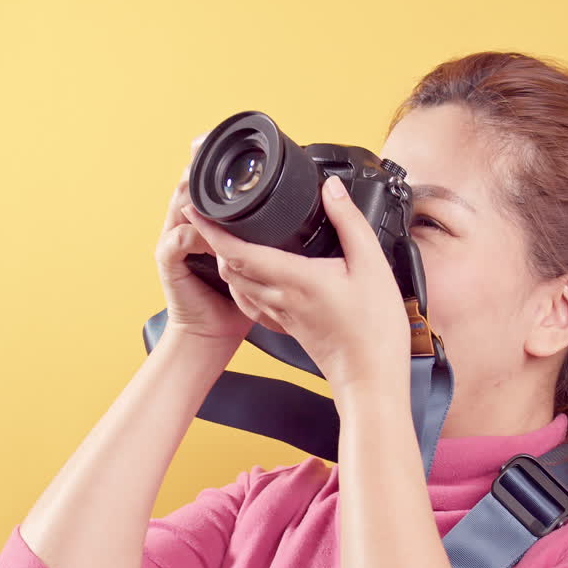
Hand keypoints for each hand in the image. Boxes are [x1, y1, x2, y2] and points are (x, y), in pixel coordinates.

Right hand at [154, 133, 254, 345]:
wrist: (213, 334)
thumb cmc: (239, 301)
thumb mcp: (265, 262)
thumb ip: (275, 233)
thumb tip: (309, 208)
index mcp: (215, 225)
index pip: (211, 185)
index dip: (214, 161)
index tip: (227, 142)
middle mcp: (191, 227)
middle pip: (189, 185)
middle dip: (197, 165)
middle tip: (206, 144)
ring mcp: (176, 242)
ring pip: (178, 205)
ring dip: (190, 192)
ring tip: (207, 180)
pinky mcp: (169, 263)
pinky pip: (175, 243)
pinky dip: (189, 235)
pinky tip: (204, 232)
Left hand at [180, 174, 410, 394]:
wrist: (370, 378)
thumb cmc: (373, 329)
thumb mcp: (371, 265)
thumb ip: (349, 222)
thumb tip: (331, 189)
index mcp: (294, 279)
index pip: (238, 251)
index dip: (212, 229)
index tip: (195, 209)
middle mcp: (279, 297)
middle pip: (231, 267)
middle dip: (213, 240)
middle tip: (208, 217)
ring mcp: (281, 313)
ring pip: (239, 285)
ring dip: (226, 261)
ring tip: (224, 239)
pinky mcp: (287, 325)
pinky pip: (253, 301)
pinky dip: (243, 283)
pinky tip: (252, 275)